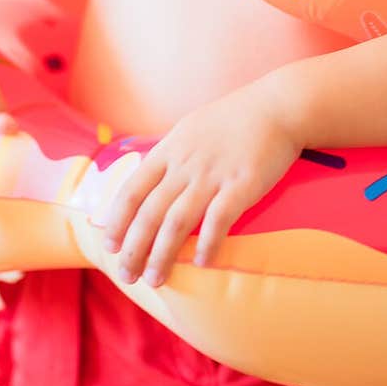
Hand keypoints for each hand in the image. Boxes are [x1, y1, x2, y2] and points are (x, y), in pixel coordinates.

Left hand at [101, 78, 301, 288]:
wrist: (277, 106)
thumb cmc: (234, 119)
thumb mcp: (190, 129)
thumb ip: (170, 156)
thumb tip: (150, 181)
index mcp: (169, 150)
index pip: (132, 190)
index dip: (117, 221)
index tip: (109, 246)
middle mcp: (185, 165)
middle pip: (149, 213)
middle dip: (134, 248)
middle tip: (126, 275)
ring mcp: (212, 175)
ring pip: (177, 222)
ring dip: (162, 254)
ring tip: (155, 279)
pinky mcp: (241, 185)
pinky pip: (218, 220)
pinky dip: (207, 244)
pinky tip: (201, 264)